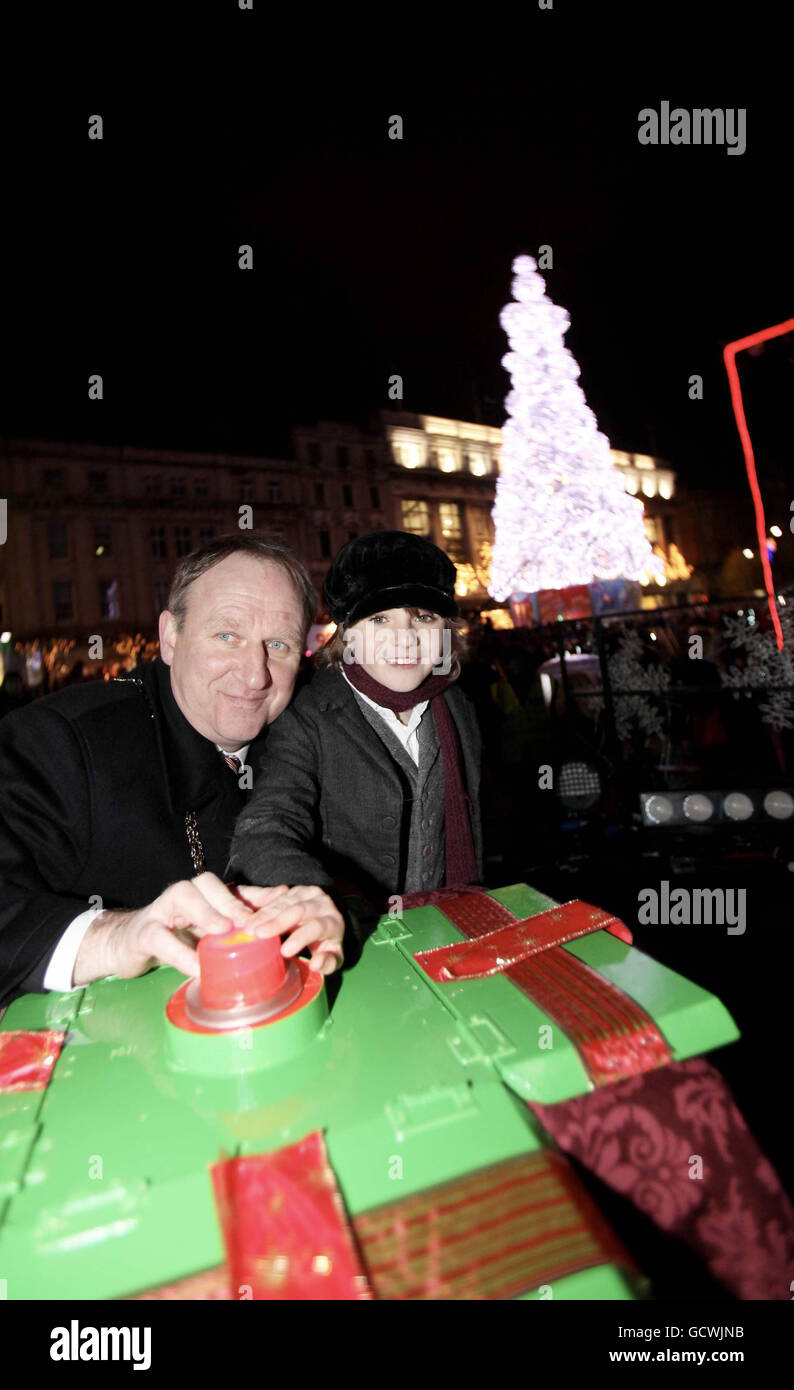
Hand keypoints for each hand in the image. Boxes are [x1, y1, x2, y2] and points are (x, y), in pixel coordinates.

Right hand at [72, 874, 288, 984]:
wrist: (125, 945)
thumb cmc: (173, 936)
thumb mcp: (205, 932)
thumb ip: (232, 928)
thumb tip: (275, 927)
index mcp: (201, 894)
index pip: (232, 888)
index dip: (257, 893)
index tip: (283, 899)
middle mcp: (183, 894)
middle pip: (207, 883)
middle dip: (231, 899)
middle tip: (251, 919)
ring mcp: (161, 910)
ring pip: (182, 896)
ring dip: (205, 912)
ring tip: (223, 930)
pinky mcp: (143, 933)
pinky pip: (162, 938)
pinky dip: (181, 954)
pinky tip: (197, 968)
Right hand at [246, 884, 344, 976]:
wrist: (327, 921)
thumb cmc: (327, 943)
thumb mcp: (333, 957)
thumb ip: (328, 963)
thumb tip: (316, 964)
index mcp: (334, 921)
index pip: (317, 927)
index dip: (301, 938)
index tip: (284, 951)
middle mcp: (322, 903)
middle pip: (299, 910)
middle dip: (277, 922)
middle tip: (257, 934)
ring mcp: (308, 894)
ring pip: (285, 902)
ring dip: (265, 914)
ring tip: (249, 928)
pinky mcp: (295, 890)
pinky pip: (277, 897)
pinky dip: (263, 909)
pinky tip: (251, 919)